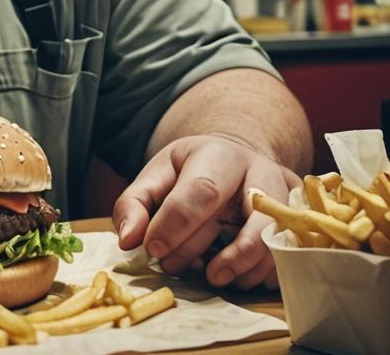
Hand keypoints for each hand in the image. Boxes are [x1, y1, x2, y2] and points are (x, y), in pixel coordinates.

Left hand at [113, 134, 300, 289]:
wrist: (240, 159)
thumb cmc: (194, 171)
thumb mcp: (158, 174)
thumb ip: (136, 202)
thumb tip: (129, 239)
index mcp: (220, 155)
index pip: (202, 190)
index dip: (176, 224)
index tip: (154, 249)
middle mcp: (261, 173)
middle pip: (243, 220)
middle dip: (203, 252)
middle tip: (173, 266)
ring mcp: (288, 198)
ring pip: (273, 243)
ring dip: (237, 270)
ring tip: (208, 274)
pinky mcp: (302, 222)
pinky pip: (289, 258)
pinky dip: (260, 275)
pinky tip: (237, 274)